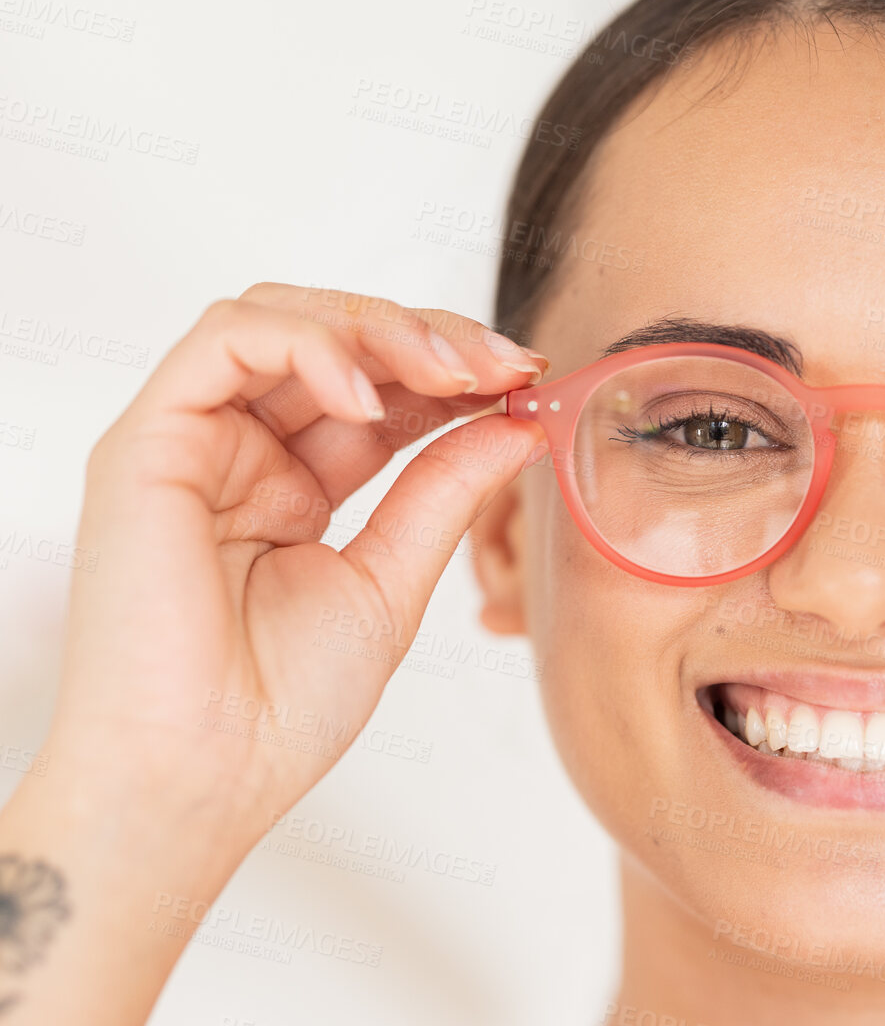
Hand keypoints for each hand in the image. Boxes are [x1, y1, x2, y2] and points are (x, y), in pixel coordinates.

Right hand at [48, 283, 549, 838]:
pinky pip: (225, 340)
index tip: (526, 379)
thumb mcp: (392, 580)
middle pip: (335, 339)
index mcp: (293, 487)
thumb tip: (517, 422)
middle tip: (506, 364)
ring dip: (381, 330)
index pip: (378, 391)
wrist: (202, 777)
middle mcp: (239, 452)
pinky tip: (370, 397)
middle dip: (431, 338)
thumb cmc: (278, 707)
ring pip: (283, 317)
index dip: (454, 372)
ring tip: (454, 374)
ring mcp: (192, 440)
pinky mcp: (147, 439)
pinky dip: (309, 346)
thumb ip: (445, 491)